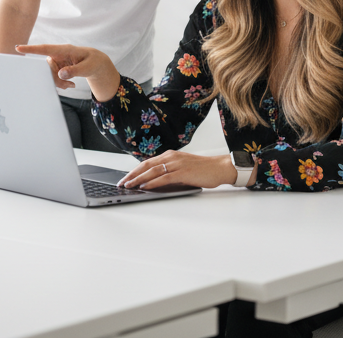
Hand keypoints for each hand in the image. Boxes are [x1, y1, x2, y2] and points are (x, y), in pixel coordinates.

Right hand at [16, 43, 119, 101]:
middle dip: (54, 78)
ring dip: (58, 83)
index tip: (18, 48)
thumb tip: (61, 74)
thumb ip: (74, 71)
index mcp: (65, 50)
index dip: (31, 49)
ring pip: (49, 74)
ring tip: (71, 85)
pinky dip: (61, 84)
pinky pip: (53, 78)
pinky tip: (71, 84)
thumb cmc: (94, 62)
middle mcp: (58, 54)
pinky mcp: (57, 68)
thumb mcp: (88, 68)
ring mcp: (57, 61)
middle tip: (68, 86)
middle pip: (46, 67)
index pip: (45, 49)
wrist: (97, 63)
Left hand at [119, 150, 239, 189]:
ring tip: (129, 185)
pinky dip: (152, 183)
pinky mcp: (182, 172)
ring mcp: (177, 164)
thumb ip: (170, 171)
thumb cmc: (203, 169)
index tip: (125, 177)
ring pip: (152, 171)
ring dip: (138, 179)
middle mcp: (171, 157)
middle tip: (122, 182)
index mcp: (171, 155)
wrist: (220, 167)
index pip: (148, 162)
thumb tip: (155, 181)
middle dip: (132, 175)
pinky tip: (144, 187)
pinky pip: (163, 178)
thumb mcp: (183, 167)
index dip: (135, 170)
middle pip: (146, 165)